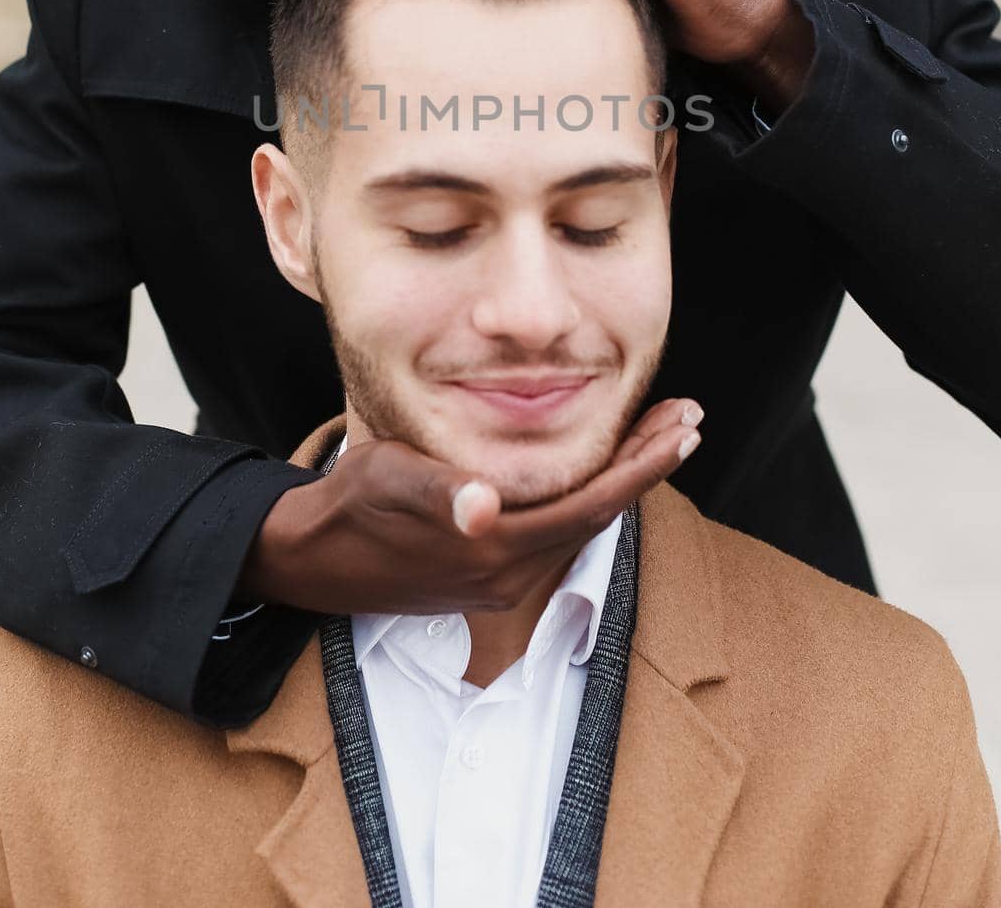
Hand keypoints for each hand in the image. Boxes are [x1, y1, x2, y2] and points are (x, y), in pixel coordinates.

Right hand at [237, 397, 701, 614]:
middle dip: (646, 466)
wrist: (314, 558)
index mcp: (493, 547)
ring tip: (656, 436)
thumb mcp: (389, 479)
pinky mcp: (488, 577)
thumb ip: (438, 490)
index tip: (682, 427)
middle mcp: (508, 574)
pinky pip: (556, 534)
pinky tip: (596, 469)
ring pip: (579, 526)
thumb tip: (480, 506)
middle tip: (687, 420)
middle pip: (597, 515)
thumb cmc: (352, 504)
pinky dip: (588, 495)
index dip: (642, 466)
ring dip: (622, 481)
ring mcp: (500, 581)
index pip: (590, 505)